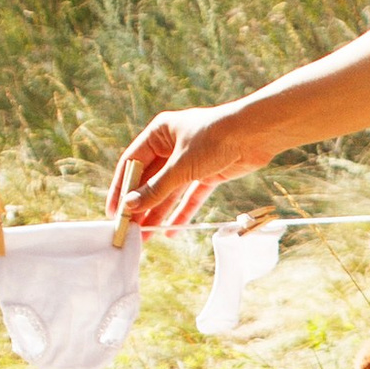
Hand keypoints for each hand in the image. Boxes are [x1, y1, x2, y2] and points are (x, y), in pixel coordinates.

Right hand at [108, 102, 282, 232]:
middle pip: (150, 179)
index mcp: (159, 133)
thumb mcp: (180, 167)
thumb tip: (130, 206)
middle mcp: (172, 144)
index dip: (121, 188)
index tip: (114, 212)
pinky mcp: (208, 172)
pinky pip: (190, 195)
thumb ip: (156, 189)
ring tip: (147, 236)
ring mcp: (190, 159)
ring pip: (169, 190)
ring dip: (159, 212)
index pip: (131, 163)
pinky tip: (172, 230)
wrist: (255, 134)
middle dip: (141, 205)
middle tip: (130, 229)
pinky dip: (182, 211)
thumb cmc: (214, 139)